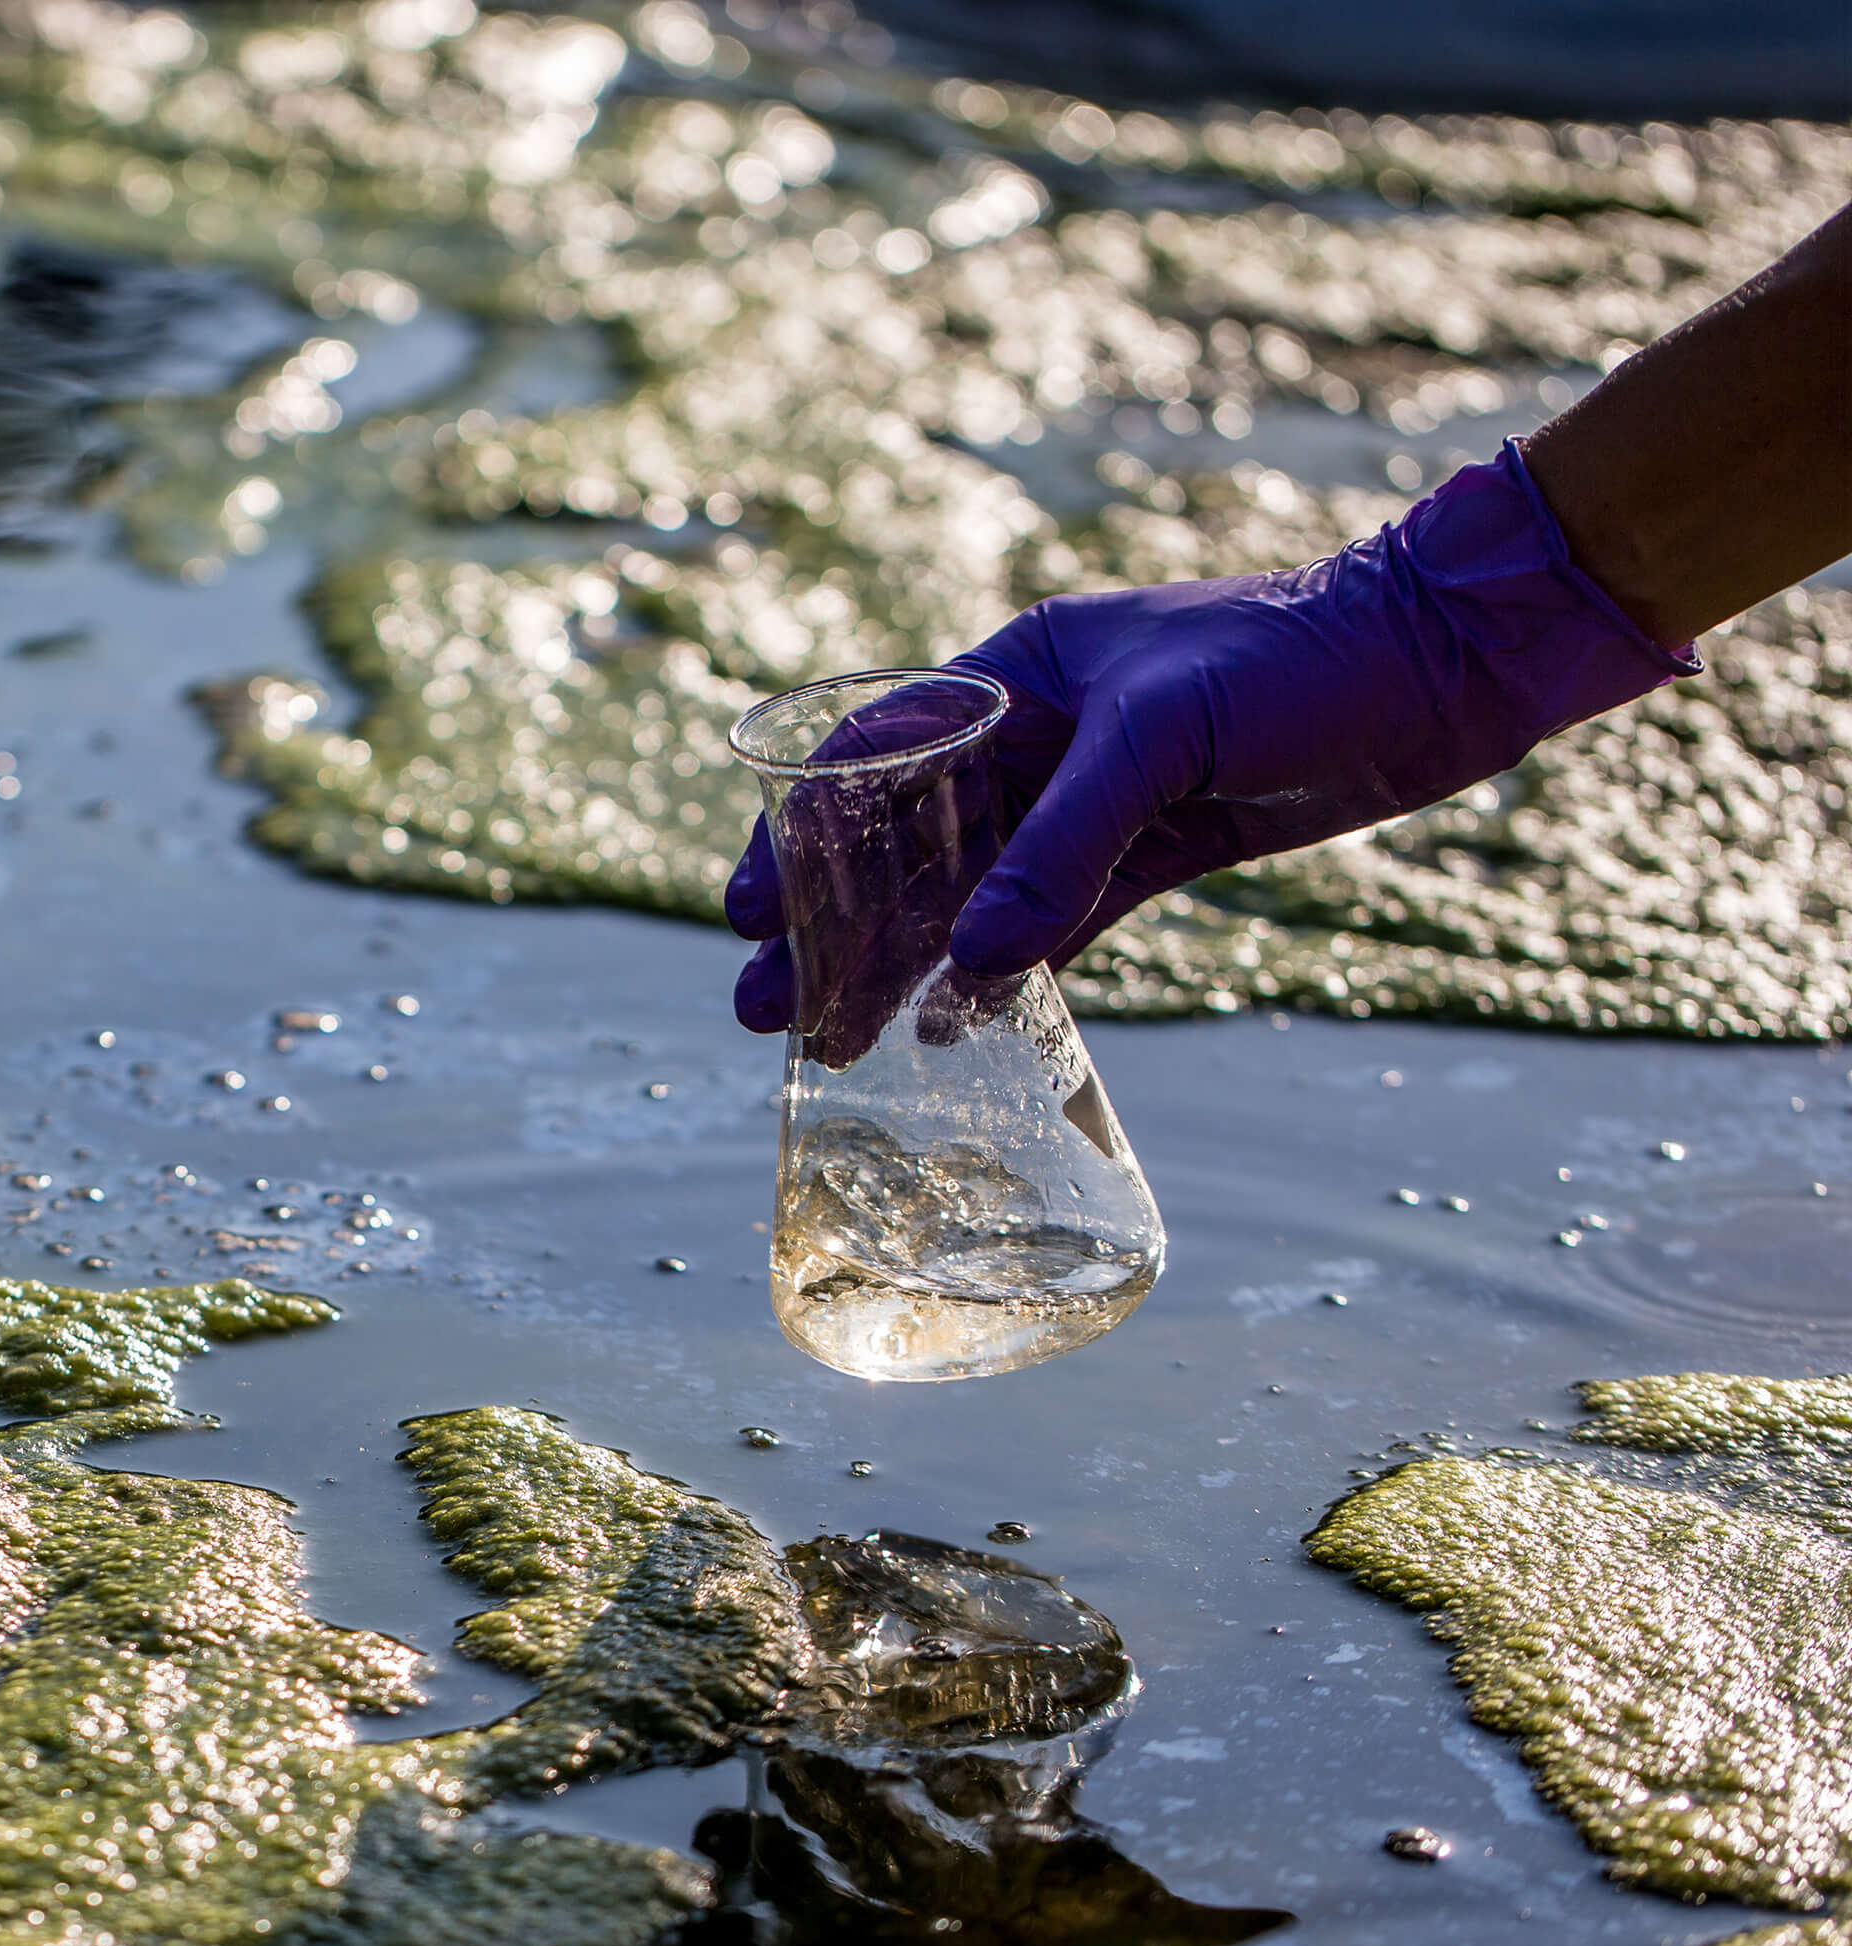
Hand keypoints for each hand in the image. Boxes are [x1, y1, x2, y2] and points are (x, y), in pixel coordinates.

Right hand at [726, 445, 1690, 1032]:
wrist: (1450, 662)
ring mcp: (1097, 797)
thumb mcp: (1164, 737)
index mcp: (1018, 669)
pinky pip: (1055, 923)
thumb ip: (1065, 846)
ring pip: (971, 893)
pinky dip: (1001, 974)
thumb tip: (975, 961)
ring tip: (835, 1037)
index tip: (746, 910)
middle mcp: (1042, 734)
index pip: (873, 755)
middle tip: (766, 1006)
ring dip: (904, 963)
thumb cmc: (1305, 657)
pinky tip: (949, 1026)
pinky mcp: (1157, 851)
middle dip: (835, 925)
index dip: (800, 835)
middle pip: (907, 840)